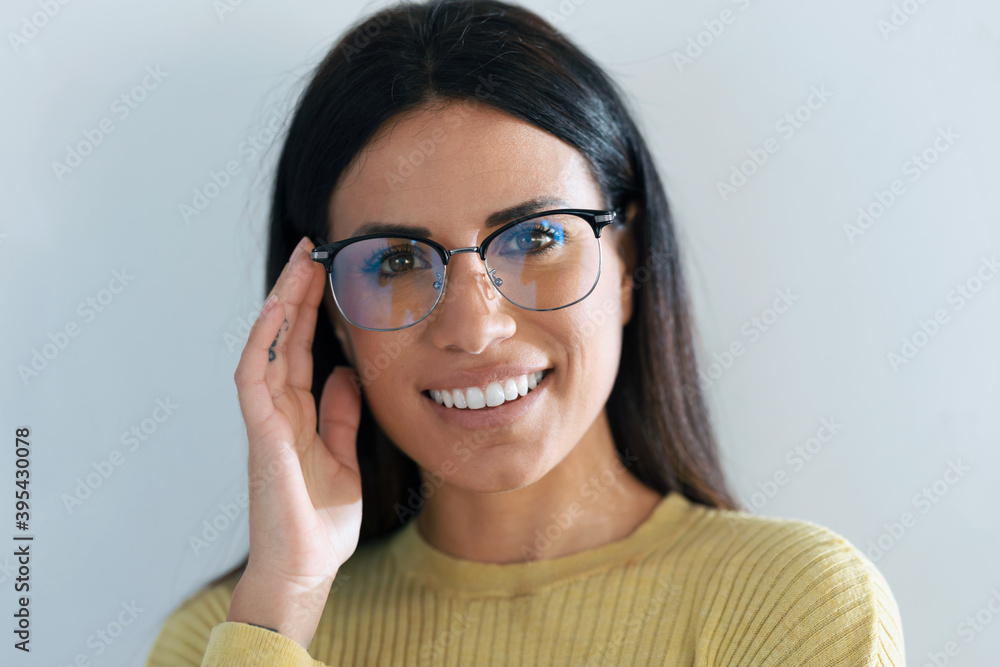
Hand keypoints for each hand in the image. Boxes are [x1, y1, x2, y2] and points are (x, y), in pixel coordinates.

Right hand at [227, 235, 362, 648]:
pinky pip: (255, 380)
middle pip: (283, 337)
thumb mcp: (342, 455)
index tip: (326, 268)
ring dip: (281, 305)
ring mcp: (266, 421)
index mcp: (298, 413)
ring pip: (267, 347)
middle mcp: (278, 409)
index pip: (302, 347)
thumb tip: (348, 373)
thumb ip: (340, 414)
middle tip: (313, 247)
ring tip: (299, 264)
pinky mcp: (262, 436)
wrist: (306, 567)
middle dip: (296, 291)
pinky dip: (263, 344)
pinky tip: (277, 313)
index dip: (312, 308)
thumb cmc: (320, 519)